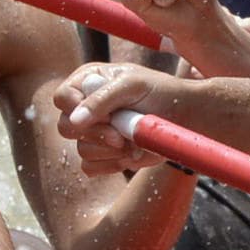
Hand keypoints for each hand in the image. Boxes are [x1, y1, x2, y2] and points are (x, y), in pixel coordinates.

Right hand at [53, 62, 183, 173]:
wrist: (186, 118)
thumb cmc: (161, 93)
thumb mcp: (132, 85)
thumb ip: (101, 100)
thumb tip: (74, 120)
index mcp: (88, 82)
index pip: (62, 98)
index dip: (77, 110)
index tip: (107, 116)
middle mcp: (86, 108)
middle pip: (66, 127)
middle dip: (96, 134)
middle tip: (121, 136)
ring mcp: (94, 133)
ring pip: (81, 150)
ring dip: (110, 151)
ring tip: (134, 142)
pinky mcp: (103, 156)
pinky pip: (90, 168)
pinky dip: (112, 164)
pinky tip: (132, 154)